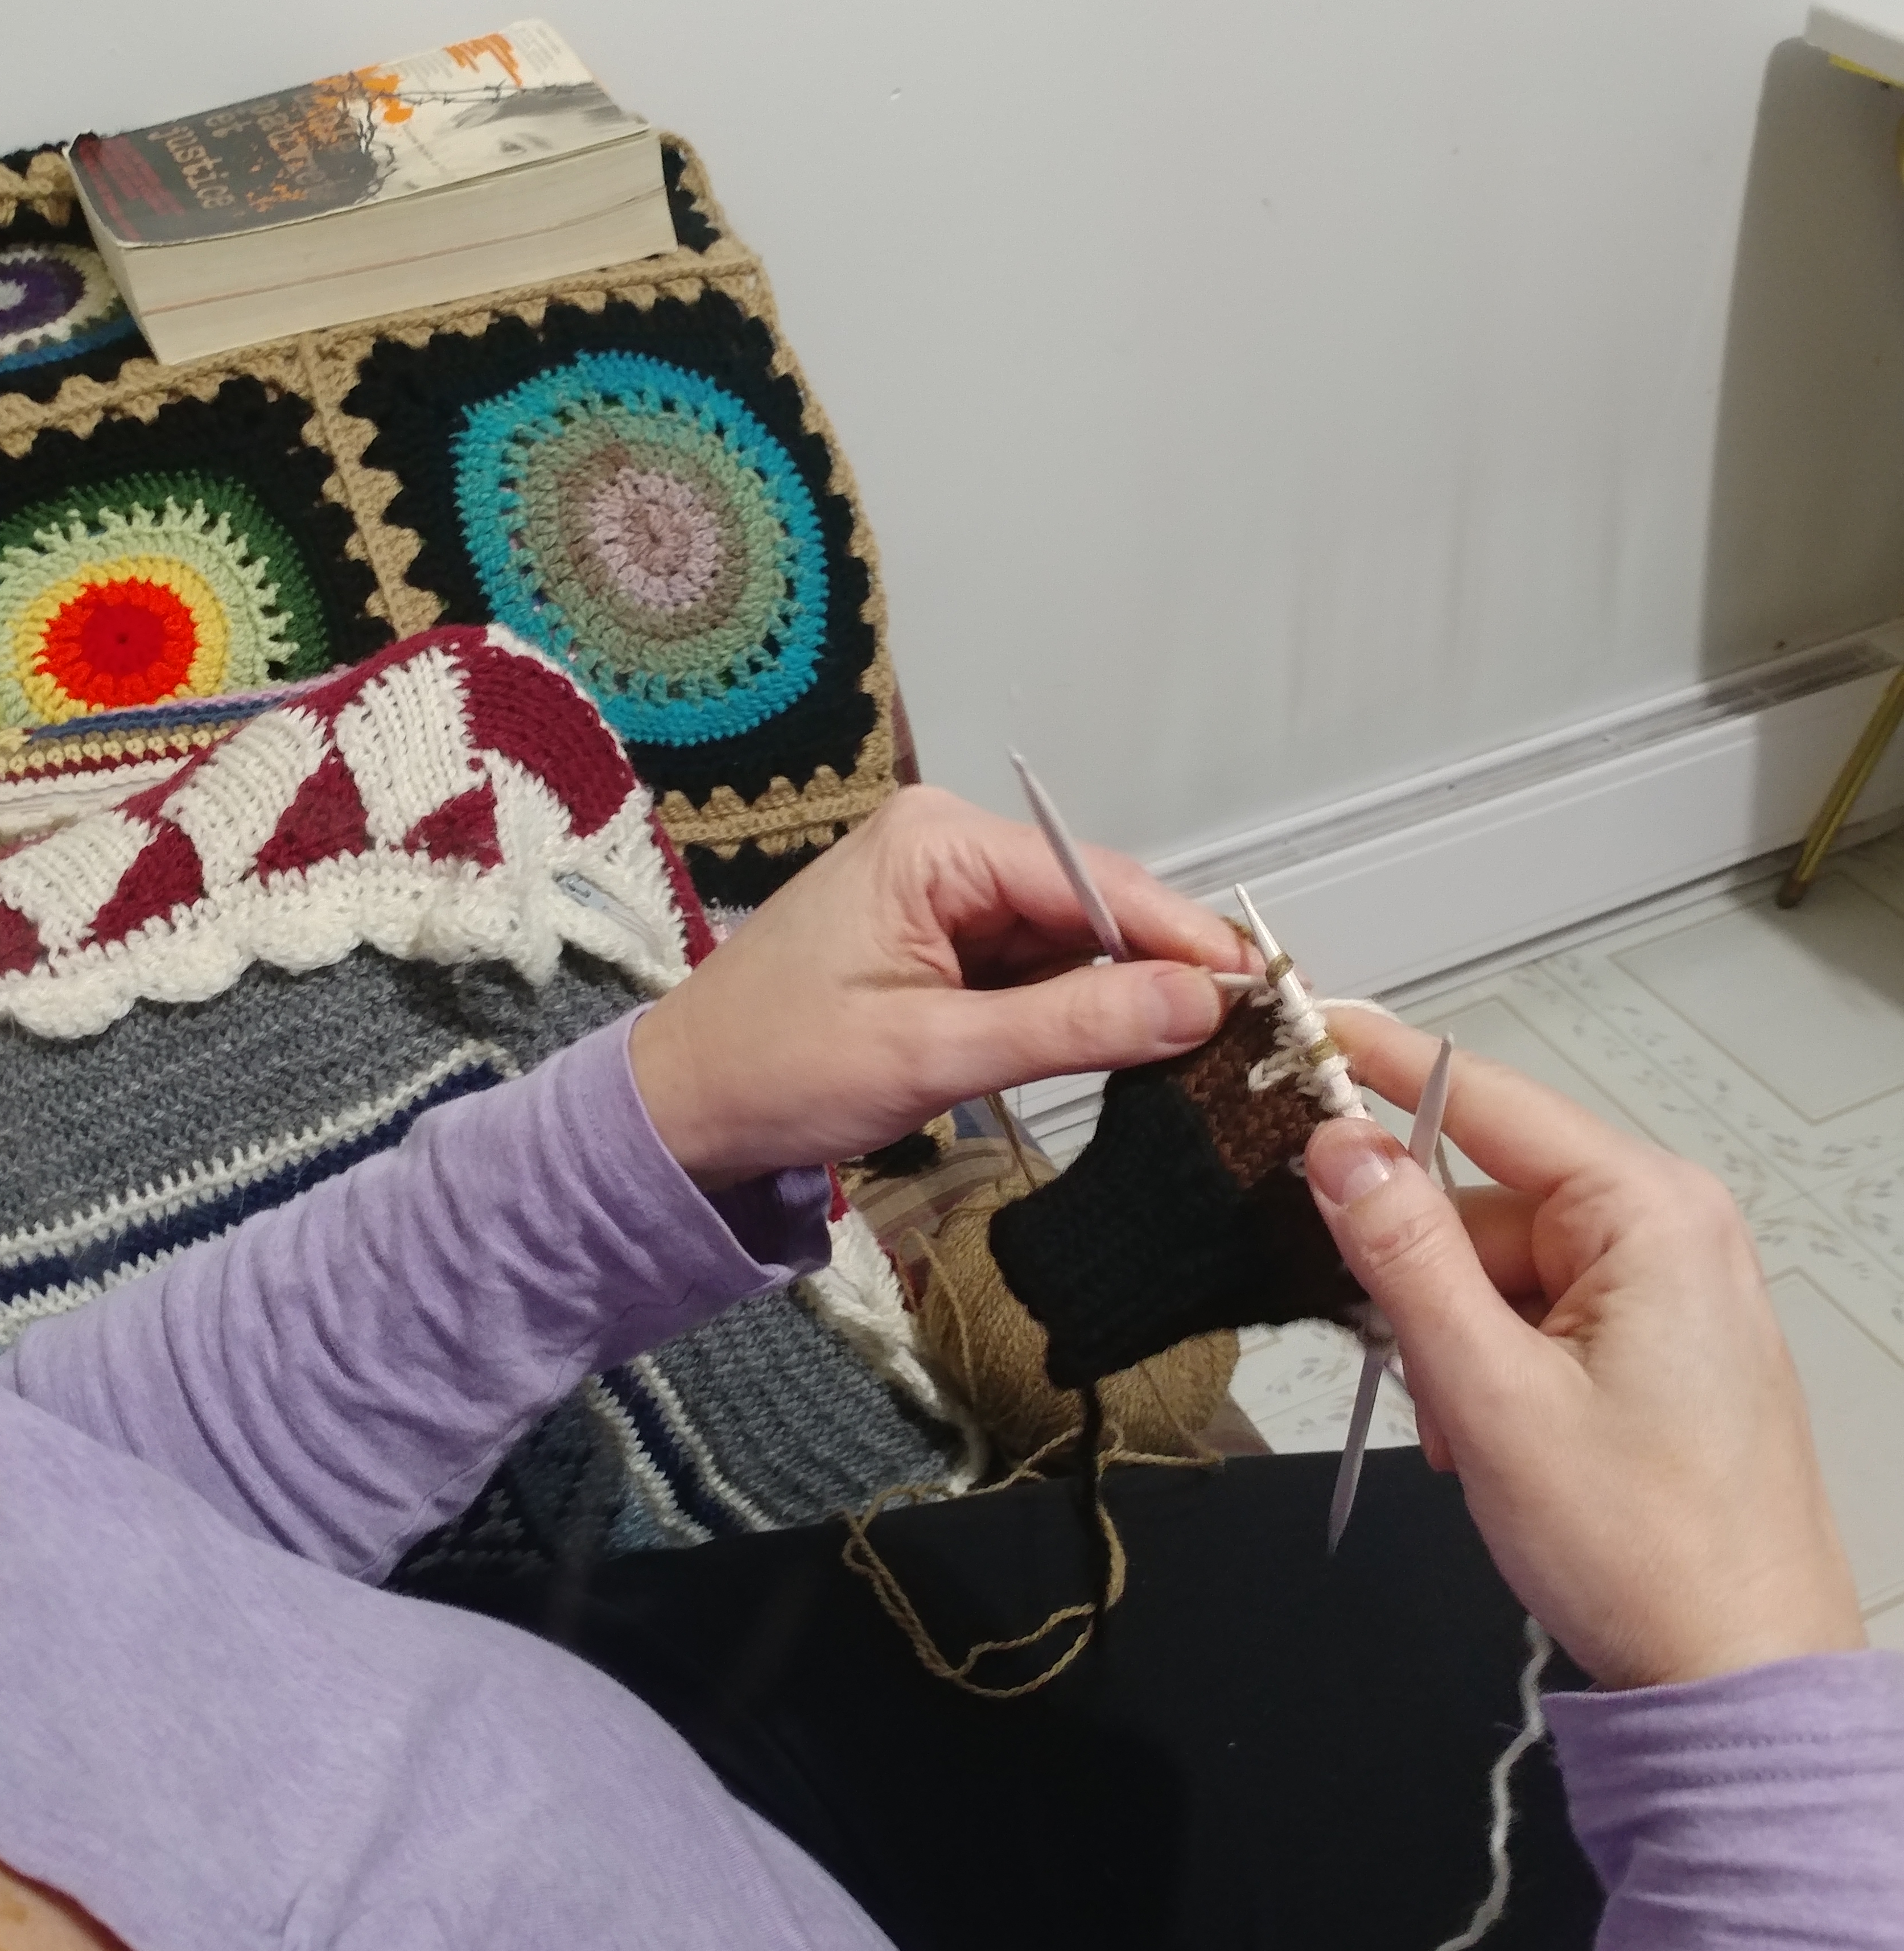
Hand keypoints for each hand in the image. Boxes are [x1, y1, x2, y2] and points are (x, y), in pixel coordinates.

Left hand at [630, 784, 1247, 1188]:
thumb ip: (1070, 1024)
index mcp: (935, 841)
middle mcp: (947, 847)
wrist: (685, 1109)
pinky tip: (1132, 1047)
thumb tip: (1199, 1003)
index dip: (1182, 937)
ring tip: (1209, 1049)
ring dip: (1126, 993)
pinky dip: (1080, 1008)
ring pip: (1073, 941)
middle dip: (1163, 967)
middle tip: (1252, 1031)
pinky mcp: (944, 944)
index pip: (1092, 880)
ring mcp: (946, 895)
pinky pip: (1037, 968)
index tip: (1264, 990)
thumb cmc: (777, 1070)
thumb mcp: (933, 1051)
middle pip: (1093, 904)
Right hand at [1305, 1006, 1865, 1689]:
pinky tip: (1498, 1441)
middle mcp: (1671, 1228)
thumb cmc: (1649, 1552)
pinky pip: (1535, 1313)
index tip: (1301, 1030)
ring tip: (1473, 1439)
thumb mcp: (1494, 1396)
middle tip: (1415, 1378)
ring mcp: (1668, 1286)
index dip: (1380, 1066)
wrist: (1735, 1679)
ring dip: (1456, 1346)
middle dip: (1423, 1288)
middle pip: (1482, 1201)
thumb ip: (1407, 1260)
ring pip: (1497, 1269)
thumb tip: (1342, 1149)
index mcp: (1650, 1213)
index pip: (1486, 1098)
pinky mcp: (1656, 1339)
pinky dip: (1493, 1369)